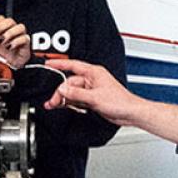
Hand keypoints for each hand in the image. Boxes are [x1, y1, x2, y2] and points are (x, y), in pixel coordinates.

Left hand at [0, 15, 31, 66]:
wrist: (12, 64)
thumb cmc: (3, 53)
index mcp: (4, 28)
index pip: (0, 18)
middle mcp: (13, 29)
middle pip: (10, 21)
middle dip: (0, 27)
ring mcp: (21, 35)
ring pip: (20, 27)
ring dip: (10, 33)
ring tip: (2, 42)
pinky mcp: (26, 43)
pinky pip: (25, 38)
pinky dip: (16, 42)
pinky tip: (10, 47)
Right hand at [44, 59, 177, 139]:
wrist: (129, 113)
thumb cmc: (120, 101)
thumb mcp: (94, 97)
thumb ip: (76, 94)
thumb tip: (62, 90)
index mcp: (94, 73)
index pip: (73, 65)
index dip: (60, 64)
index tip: (48, 64)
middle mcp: (91, 80)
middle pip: (69, 83)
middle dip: (60, 92)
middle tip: (52, 101)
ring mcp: (91, 90)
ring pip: (72, 92)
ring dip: (63, 99)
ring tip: (53, 105)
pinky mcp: (91, 99)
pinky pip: (76, 99)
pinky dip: (69, 103)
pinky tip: (63, 107)